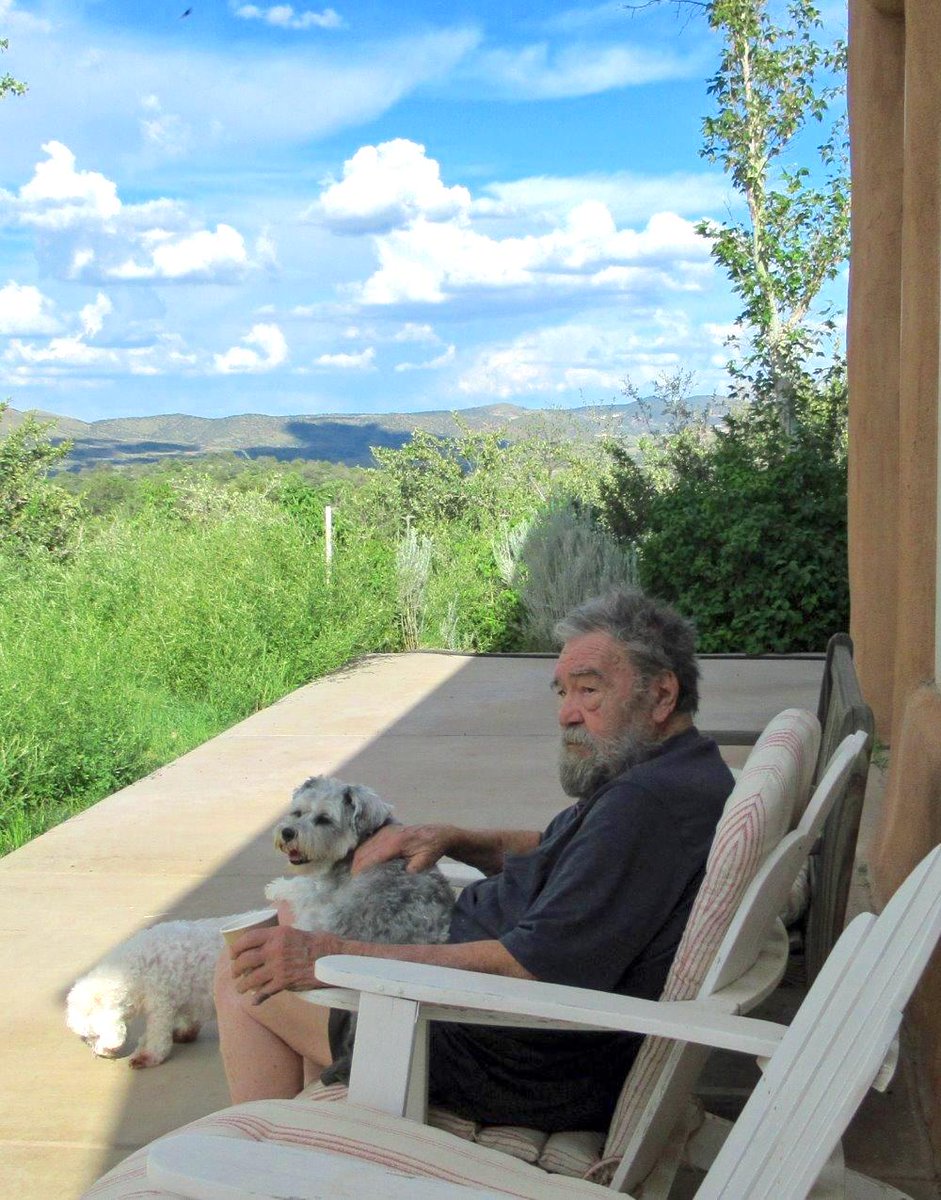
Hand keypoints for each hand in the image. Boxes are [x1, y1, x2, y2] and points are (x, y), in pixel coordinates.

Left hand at [228, 925, 342, 1002]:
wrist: (333, 958)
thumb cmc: (317, 943)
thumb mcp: (294, 933)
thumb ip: (277, 938)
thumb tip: (263, 944)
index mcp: (277, 934)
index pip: (247, 939)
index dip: (236, 947)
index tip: (232, 954)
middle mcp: (275, 949)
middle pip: (245, 960)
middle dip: (235, 968)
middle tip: (234, 972)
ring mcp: (278, 966)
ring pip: (251, 978)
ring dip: (242, 985)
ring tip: (240, 988)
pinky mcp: (284, 982)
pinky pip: (264, 992)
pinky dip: (257, 998)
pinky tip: (254, 1000)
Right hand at [351, 823, 454, 874]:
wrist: (439, 834)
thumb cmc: (433, 849)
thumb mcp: (425, 862)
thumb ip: (411, 871)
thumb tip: (393, 882)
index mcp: (396, 842)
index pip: (371, 858)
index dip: (361, 872)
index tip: (357, 885)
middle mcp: (387, 834)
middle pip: (362, 852)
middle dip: (356, 868)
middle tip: (355, 884)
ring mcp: (385, 831)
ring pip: (363, 847)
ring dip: (358, 861)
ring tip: (358, 877)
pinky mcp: (385, 830)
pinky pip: (368, 843)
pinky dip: (363, 854)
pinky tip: (364, 865)